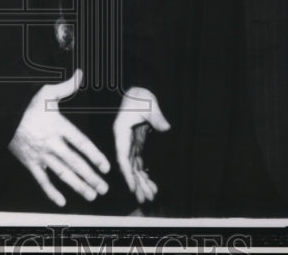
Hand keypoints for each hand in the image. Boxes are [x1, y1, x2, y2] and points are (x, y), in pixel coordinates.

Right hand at [8, 68, 109, 206]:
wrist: (1, 115)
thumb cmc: (25, 103)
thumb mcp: (46, 92)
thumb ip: (66, 86)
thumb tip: (81, 73)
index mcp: (58, 126)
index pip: (80, 143)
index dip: (94, 155)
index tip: (105, 166)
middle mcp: (51, 143)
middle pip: (74, 162)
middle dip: (90, 176)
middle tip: (104, 188)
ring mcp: (40, 155)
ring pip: (62, 174)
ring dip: (78, 186)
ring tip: (91, 195)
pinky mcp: (30, 163)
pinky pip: (42, 180)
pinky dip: (51, 192)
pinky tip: (62, 202)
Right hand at [113, 86, 169, 203]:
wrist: (139, 89)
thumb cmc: (140, 95)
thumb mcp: (148, 104)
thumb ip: (156, 116)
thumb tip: (166, 127)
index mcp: (121, 131)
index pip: (123, 156)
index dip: (127, 173)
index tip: (132, 186)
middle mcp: (123, 139)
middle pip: (129, 165)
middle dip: (136, 183)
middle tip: (145, 198)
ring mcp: (130, 142)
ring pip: (134, 166)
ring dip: (141, 181)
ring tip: (150, 196)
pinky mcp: (137, 143)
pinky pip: (139, 162)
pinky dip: (144, 173)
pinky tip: (150, 184)